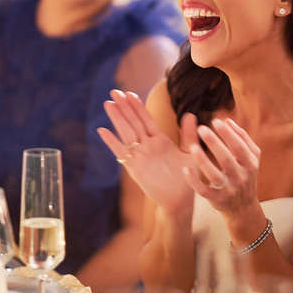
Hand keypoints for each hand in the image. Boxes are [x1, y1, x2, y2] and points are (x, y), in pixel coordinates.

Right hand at [97, 89, 196, 216]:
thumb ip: (189, 133)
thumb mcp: (190, 152)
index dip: (137, 106)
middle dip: (124, 107)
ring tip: (108, 103)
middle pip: (133, 122)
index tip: (129, 93)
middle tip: (114, 91)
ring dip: (117, 118)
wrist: (179, 201)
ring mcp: (140, 155)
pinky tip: (102, 131)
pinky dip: (111, 142)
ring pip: (126, 133)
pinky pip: (121, 152)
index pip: (146, 119)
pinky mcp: (134, 167)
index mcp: (160, 140)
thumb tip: (191, 113)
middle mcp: (147, 145)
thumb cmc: (186, 178)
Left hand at [181, 117, 260, 220]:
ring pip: (214, 175)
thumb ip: (243, 139)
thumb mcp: (251, 159)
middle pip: (227, 159)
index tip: (216, 121)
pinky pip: (203, 190)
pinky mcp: (216, 200)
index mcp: (250, 165)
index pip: (240, 147)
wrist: (243, 208)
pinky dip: (194, 181)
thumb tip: (228, 121)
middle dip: (214, 143)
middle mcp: (240, 178)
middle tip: (201, 128)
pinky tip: (185, 169)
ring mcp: (228, 190)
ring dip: (203, 161)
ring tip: (192, 147)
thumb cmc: (245, 176)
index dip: (229, 134)